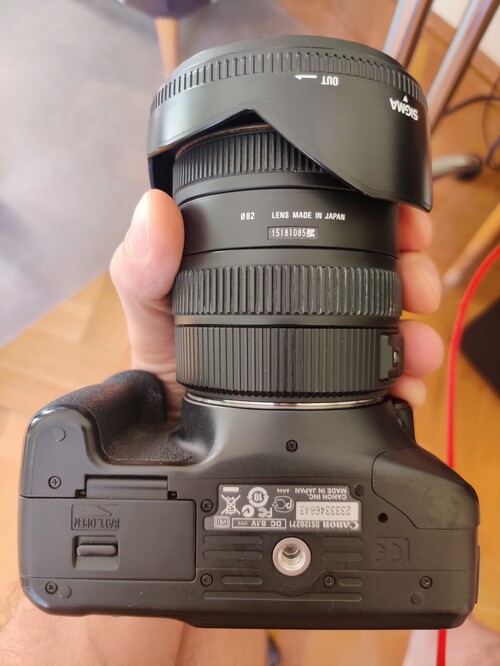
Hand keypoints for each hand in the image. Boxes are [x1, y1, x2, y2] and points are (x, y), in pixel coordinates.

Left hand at [110, 189, 443, 409]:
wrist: (180, 429)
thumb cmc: (165, 363)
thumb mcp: (152, 309)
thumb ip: (145, 266)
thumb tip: (156, 211)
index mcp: (268, 262)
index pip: (327, 218)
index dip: (372, 210)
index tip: (402, 221)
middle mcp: (304, 294)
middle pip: (375, 267)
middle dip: (410, 271)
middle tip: (417, 284)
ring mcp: (326, 337)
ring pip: (390, 320)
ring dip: (417, 330)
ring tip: (418, 349)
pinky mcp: (339, 384)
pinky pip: (383, 374)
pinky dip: (405, 380)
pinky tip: (405, 388)